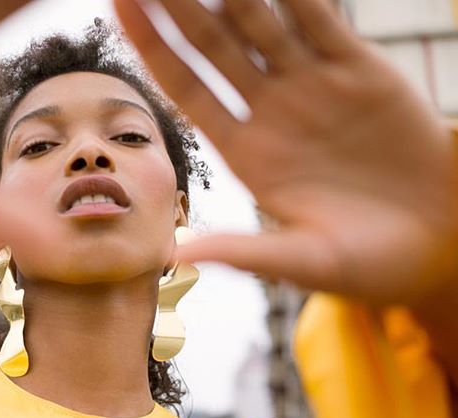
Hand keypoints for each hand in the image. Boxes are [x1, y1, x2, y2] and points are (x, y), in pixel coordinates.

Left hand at [115, 0, 457, 306]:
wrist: (434, 242)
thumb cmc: (365, 262)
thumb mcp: (300, 260)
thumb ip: (242, 252)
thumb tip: (177, 254)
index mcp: (246, 153)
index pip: (186, 88)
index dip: (152, 47)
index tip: (119, 3)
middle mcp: (270, 112)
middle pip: (212, 43)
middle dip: (178, 4)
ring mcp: (313, 86)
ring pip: (260, 19)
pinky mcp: (359, 70)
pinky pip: (321, 16)